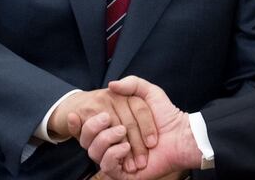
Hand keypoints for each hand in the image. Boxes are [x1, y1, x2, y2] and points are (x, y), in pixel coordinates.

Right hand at [77, 76, 201, 179]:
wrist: (180, 134)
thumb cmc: (166, 115)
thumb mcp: (148, 93)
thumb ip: (132, 84)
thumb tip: (111, 84)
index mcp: (112, 126)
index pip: (86, 127)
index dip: (75, 124)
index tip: (74, 114)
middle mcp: (111, 143)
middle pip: (87, 139)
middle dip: (93, 128)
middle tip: (105, 118)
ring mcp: (115, 158)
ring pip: (93, 152)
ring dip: (105, 139)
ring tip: (122, 132)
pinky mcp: (122, 171)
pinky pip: (107, 165)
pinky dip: (114, 154)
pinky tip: (126, 147)